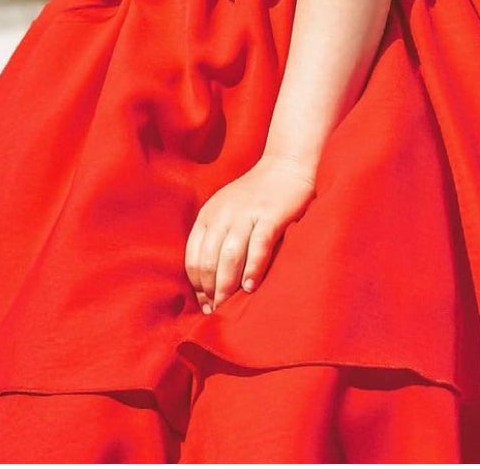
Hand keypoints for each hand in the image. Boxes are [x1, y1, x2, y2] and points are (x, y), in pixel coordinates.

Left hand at [184, 153, 316, 312]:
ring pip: (230, 257)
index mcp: (208, 215)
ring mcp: (247, 214)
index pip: (193, 258)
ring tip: (230, 306)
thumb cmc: (255, 197)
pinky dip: (253, 270)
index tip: (206, 304)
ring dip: (227, 286)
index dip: (197, 286)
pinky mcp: (271, 216)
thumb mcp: (226, 212)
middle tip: (218, 312)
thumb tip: (209, 285)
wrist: (286, 167)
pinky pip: (258, 247)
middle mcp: (223, 214)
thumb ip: (216, 240)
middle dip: (211, 292)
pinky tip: (250, 287)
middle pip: (209, 261)